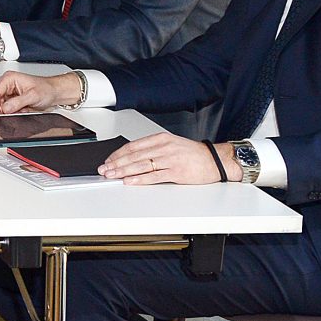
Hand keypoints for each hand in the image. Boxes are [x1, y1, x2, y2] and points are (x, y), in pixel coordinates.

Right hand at [0, 69, 80, 114]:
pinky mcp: (13, 99)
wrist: (55, 93)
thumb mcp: (33, 96)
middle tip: (13, 113)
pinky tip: (23, 110)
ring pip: (2, 106)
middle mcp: (8, 84)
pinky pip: (8, 109)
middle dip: (4, 109)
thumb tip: (5, 108)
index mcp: (9, 78)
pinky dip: (14, 112)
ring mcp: (10, 92)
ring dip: (10, 111)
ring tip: (22, 110)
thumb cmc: (47, 89)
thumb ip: (17, 102)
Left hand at [100, 132, 224, 185]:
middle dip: (116, 163)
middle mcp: (164, 147)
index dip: (118, 154)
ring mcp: (170, 159)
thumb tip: (132, 158)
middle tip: (104, 169)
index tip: (108, 160)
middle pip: (134, 156)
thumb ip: (153, 150)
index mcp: (161, 139)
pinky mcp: (177, 172)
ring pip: (141, 165)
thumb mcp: (171, 145)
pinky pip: (154, 176)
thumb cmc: (194, 154)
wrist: (215, 160)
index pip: (133, 146)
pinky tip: (130, 181)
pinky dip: (140, 179)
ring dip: (124, 171)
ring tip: (112, 175)